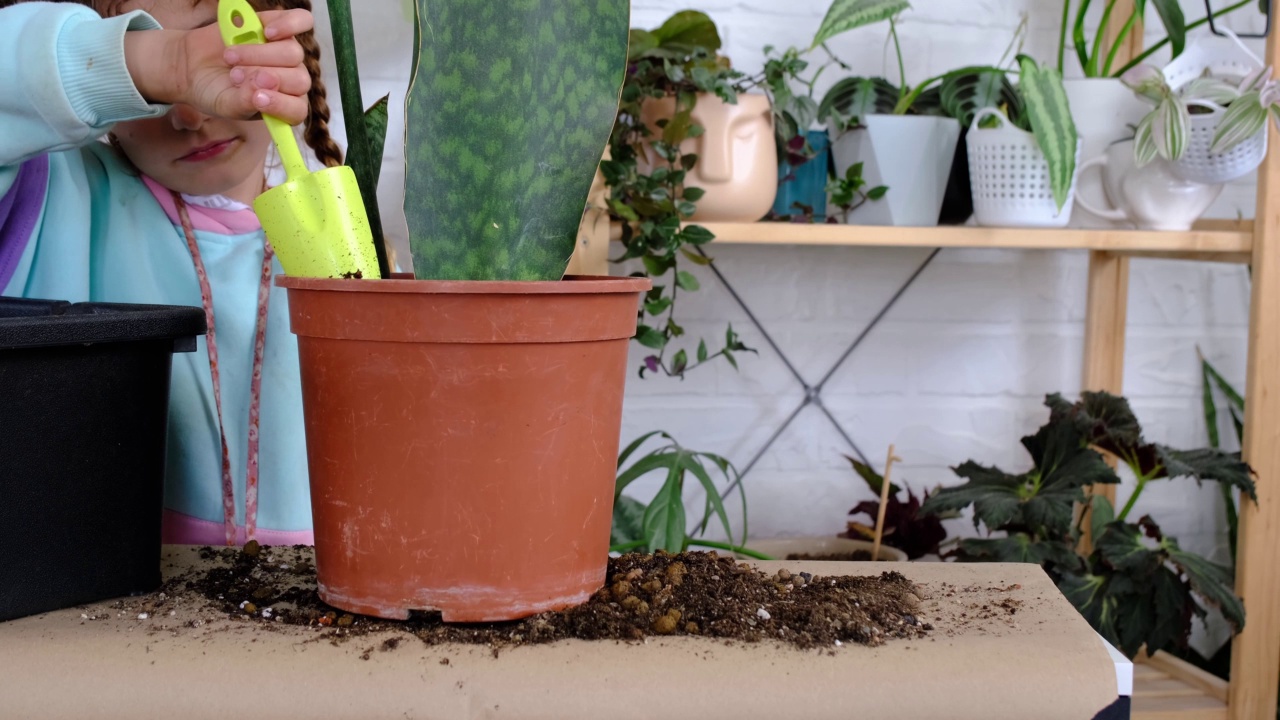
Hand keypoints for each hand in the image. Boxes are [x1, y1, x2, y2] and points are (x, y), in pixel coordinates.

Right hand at [126, 9, 313, 123]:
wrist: (189, 66)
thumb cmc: (210, 91)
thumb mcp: (224, 105)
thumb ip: (244, 104)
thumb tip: (259, 94)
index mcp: (282, 107)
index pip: (297, 108)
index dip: (279, 101)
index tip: (252, 94)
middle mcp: (289, 81)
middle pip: (298, 77)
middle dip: (262, 74)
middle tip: (231, 72)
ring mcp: (285, 54)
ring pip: (291, 52)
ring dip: (259, 53)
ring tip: (230, 56)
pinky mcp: (276, 28)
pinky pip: (297, 22)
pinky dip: (286, 23)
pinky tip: (266, 29)